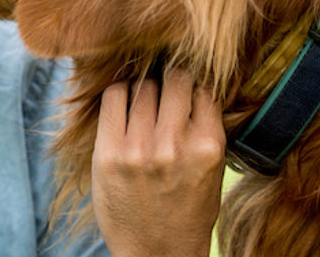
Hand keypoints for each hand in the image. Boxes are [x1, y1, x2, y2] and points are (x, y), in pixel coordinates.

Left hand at [92, 68, 225, 256]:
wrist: (157, 253)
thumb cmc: (187, 209)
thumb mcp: (211, 170)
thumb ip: (204, 128)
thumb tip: (194, 82)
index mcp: (208, 147)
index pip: (202, 87)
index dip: (193, 85)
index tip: (185, 89)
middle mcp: (174, 144)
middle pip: (172, 79)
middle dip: (169, 82)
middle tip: (162, 93)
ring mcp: (139, 148)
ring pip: (142, 85)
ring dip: (143, 88)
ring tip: (143, 103)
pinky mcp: (108, 152)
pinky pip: (112, 96)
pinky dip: (119, 92)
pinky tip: (123, 105)